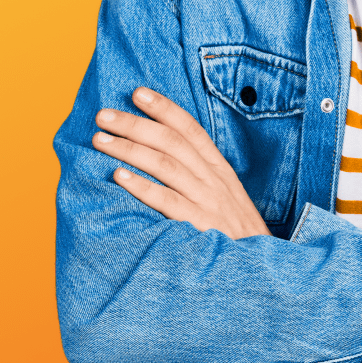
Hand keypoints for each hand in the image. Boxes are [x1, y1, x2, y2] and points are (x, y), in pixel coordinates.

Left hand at [92, 88, 270, 238]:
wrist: (261, 269)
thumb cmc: (235, 236)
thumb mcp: (226, 198)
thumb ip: (199, 177)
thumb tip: (162, 158)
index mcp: (219, 169)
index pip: (190, 129)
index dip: (164, 108)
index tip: (137, 93)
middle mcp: (213, 180)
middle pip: (171, 142)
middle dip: (135, 124)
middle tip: (104, 115)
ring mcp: (207, 202)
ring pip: (165, 165)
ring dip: (130, 149)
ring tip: (101, 141)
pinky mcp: (199, 226)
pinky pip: (167, 201)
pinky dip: (142, 186)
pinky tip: (119, 177)